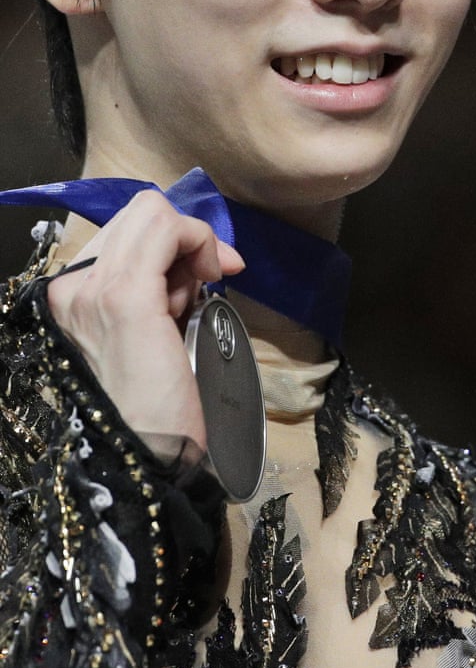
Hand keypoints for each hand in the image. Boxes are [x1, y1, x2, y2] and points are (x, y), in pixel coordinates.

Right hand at [45, 190, 244, 453]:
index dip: (173, 244)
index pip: (127, 232)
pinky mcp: (124, 296)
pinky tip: (212, 282)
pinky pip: (168, 229)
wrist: (146, 454)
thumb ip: (161, 288)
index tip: (204, 276)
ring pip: (154, 213)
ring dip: (192, 246)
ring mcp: (92, 290)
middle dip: (185, 240)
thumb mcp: (154, 330)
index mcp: (70, 296)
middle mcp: (71, 287)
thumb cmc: (156, 403)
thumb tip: (196, 256)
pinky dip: (200, 244)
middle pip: (141, 215)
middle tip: (207, 283)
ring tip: (196, 298)